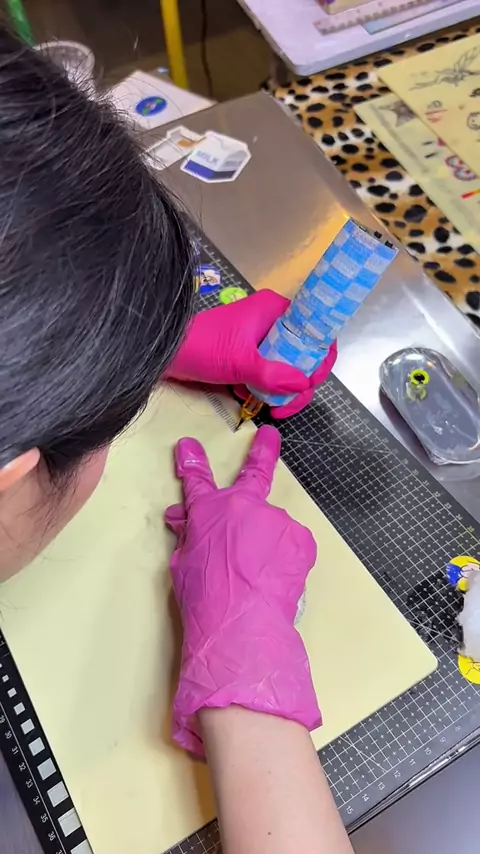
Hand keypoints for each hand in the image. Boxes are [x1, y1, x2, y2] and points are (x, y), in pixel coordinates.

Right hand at [165, 425, 320, 754]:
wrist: (242, 623)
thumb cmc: (204, 597)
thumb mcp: (184, 565)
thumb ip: (189, 537)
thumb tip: (182, 520)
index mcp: (210, 512)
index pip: (197, 482)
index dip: (191, 462)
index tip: (189, 445)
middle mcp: (246, 506)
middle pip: (255, 473)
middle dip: (262, 450)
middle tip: (269, 436)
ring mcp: (277, 520)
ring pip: (272, 526)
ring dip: (266, 541)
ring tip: (259, 575)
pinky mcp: (301, 539)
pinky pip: (290, 545)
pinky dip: (284, 558)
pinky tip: (275, 579)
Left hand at [166, 290, 336, 418]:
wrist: (166, 352)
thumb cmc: (202, 347)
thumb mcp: (239, 362)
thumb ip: (272, 375)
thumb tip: (303, 385)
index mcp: (276, 311)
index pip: (316, 332)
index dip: (320, 360)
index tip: (308, 384)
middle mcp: (274, 321)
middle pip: (304, 356)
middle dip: (297, 384)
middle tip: (284, 406)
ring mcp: (262, 339)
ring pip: (287, 369)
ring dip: (278, 390)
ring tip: (263, 402)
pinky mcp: (250, 355)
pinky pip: (269, 374)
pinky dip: (262, 388)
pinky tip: (246, 394)